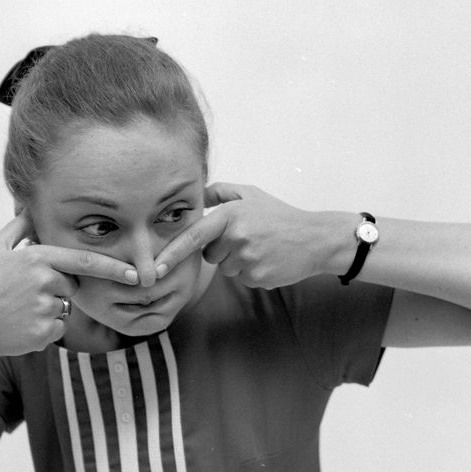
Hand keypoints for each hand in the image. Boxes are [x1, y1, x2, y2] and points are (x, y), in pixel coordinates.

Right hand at [0, 212, 138, 358]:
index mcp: (37, 258)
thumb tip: (33, 206)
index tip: (134, 273)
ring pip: (65, 308)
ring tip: (19, 310)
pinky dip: (45, 328)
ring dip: (49, 310)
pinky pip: (59, 327)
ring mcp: (45, 308)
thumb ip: (18, 227)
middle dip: (57, 289)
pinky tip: (22, 326)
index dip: (113, 267)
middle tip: (25, 294)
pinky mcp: (45, 332)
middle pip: (72, 285)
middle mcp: (44, 281)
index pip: (85, 261)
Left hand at [154, 182, 323, 289]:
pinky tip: (267, 260)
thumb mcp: (251, 195)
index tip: (154, 269)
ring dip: (237, 262)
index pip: (193, 237)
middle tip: (248, 238)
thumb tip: (198, 195)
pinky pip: (241, 279)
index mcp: (230, 216)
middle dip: (222, 250)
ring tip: (259, 248)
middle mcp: (236, 237)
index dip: (171, 254)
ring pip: (225, 268)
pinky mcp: (257, 277)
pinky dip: (251, 272)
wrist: (315, 239)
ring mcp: (247, 259)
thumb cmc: (280, 216)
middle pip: (210, 255)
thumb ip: (221, 192)